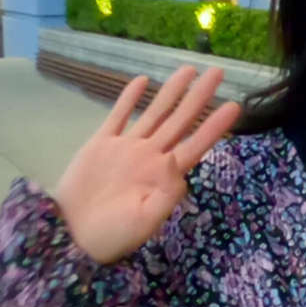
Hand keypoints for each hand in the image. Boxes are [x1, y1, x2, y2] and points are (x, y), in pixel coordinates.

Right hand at [52, 66, 241, 263]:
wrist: (71, 237)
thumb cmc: (111, 236)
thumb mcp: (144, 222)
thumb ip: (165, 194)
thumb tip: (176, 161)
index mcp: (163, 175)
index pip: (196, 144)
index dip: (214, 125)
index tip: (234, 106)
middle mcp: (149, 156)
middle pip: (180, 120)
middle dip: (198, 97)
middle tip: (217, 71)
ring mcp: (126, 148)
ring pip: (154, 112)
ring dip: (171, 92)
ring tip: (188, 69)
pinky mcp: (100, 144)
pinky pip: (117, 116)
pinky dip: (129, 98)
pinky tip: (142, 80)